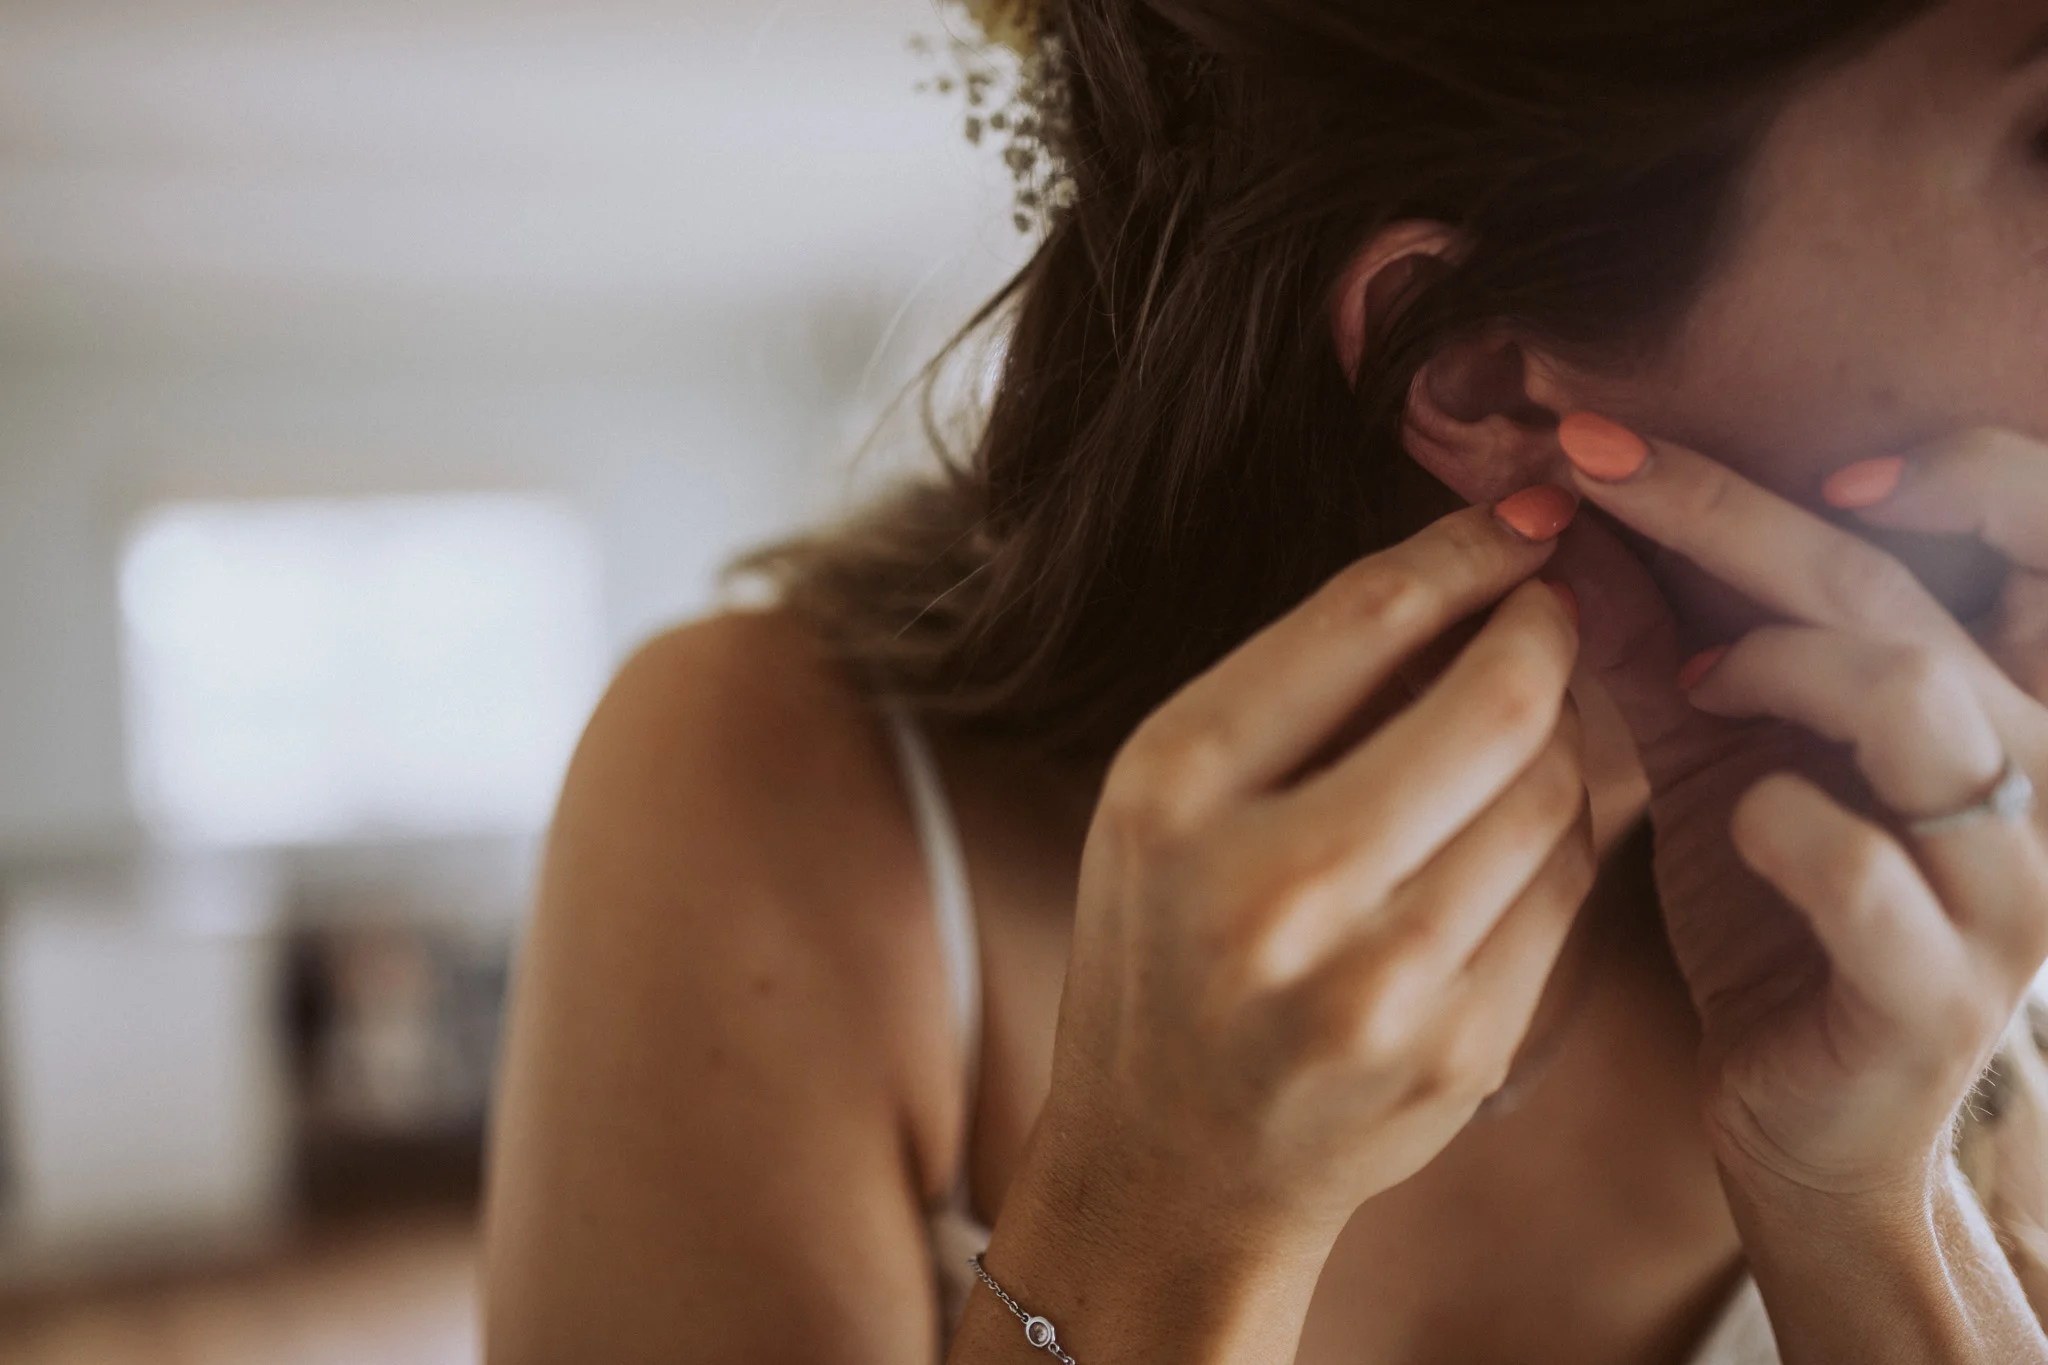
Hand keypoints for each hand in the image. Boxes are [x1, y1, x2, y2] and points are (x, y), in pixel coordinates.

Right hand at [1036, 501, 1593, 1246]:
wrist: (1172, 1163)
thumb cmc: (1163, 948)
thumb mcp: (1168, 801)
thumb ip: (1296, 692)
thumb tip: (1471, 580)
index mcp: (1174, 794)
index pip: (1358, 621)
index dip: (1465, 551)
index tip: (1520, 519)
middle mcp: (1270, 889)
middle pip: (1493, 704)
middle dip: (1546, 633)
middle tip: (1550, 608)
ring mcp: (1375, 985)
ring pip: (1552, 794)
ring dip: (1559, 736)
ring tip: (1520, 725)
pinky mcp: (1458, 1053)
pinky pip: (1566, 891)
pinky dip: (1559, 836)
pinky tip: (1512, 829)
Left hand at [1552, 416, 2047, 1200]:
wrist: (1802, 1117)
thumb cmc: (1777, 913)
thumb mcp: (1719, 755)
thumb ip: (1663, 642)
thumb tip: (1571, 516)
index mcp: (1996, 701)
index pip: (2029, 530)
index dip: (1947, 467)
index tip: (1798, 448)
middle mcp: (2035, 772)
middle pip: (1902, 592)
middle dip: (1734, 513)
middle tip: (1595, 466)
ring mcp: (2004, 881)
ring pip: (1915, 696)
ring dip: (1775, 663)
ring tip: (1695, 686)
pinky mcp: (1941, 983)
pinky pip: (1866, 862)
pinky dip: (1778, 819)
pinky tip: (1736, 822)